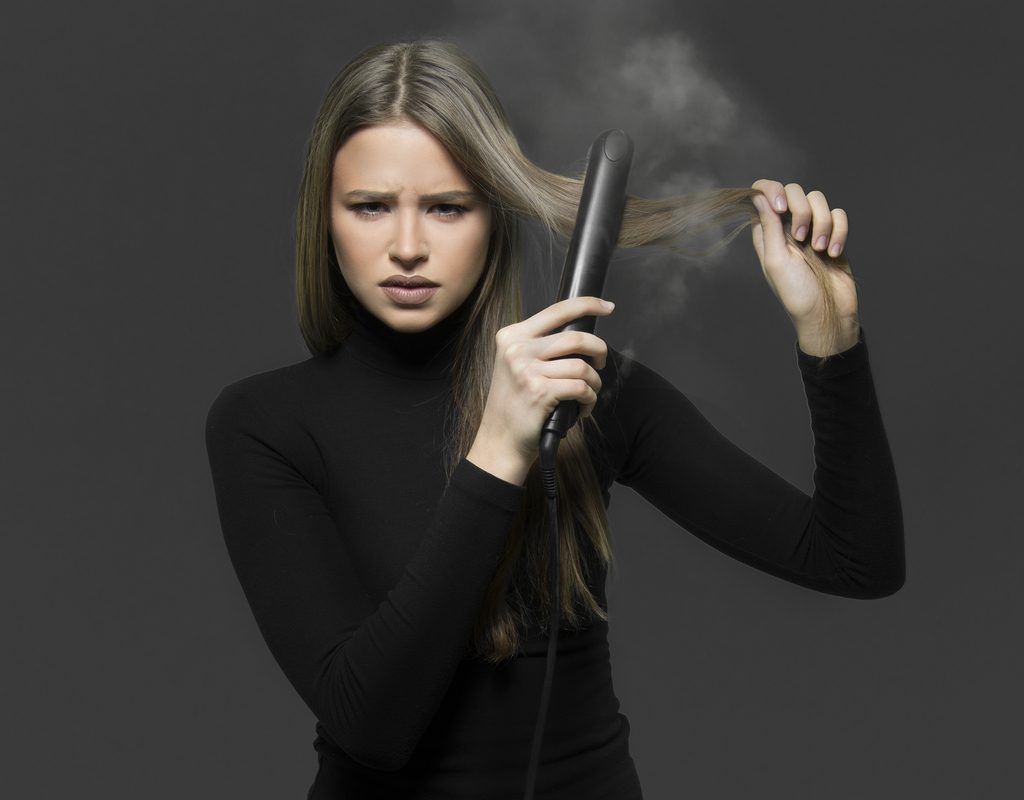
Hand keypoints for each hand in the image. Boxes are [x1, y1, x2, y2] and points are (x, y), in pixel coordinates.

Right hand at [468, 296, 612, 482]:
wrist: (499, 441)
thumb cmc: (514, 405)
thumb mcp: (516, 365)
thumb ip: (540, 346)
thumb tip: (580, 337)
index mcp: (512, 336)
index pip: (557, 311)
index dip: (588, 304)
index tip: (607, 307)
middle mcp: (517, 348)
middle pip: (576, 337)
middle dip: (599, 350)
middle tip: (600, 363)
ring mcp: (527, 370)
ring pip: (582, 366)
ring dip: (595, 382)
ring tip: (588, 394)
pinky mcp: (540, 391)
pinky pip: (581, 387)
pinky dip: (589, 399)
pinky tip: (582, 408)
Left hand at [750, 179, 858, 352]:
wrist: (828, 313)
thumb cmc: (797, 293)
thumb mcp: (776, 261)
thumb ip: (768, 226)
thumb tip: (758, 195)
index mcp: (767, 232)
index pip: (763, 193)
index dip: (771, 190)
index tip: (782, 207)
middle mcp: (787, 227)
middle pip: (794, 191)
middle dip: (802, 210)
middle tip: (801, 236)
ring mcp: (812, 229)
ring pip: (819, 200)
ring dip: (823, 223)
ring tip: (820, 250)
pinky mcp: (834, 234)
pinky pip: (839, 215)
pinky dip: (839, 231)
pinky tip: (834, 253)